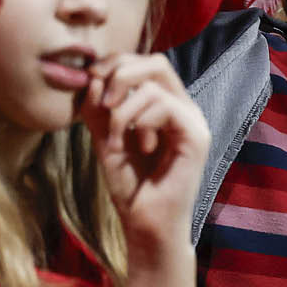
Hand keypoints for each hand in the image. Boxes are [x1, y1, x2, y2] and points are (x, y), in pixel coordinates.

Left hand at [81, 54, 209, 255]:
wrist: (145, 224)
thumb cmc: (130, 185)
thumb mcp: (106, 138)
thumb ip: (99, 108)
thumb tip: (92, 77)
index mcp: (166, 104)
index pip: (146, 63)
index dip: (116, 63)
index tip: (90, 80)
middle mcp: (184, 108)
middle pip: (157, 62)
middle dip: (121, 75)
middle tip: (102, 103)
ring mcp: (194, 121)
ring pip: (155, 84)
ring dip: (123, 110)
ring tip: (116, 140)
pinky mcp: (197, 137)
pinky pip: (165, 107)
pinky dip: (140, 122)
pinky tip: (140, 146)